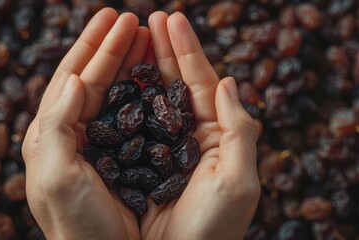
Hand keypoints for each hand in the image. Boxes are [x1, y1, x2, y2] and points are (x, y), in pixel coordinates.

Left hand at [22, 8, 150, 238]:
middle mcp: (73, 135)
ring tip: (145, 37)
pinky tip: (151, 77)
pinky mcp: (120, 156)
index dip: (94, 46)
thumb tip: (69, 79)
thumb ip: (56, 125)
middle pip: (93, 78)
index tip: (115, 17)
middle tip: (133, 19)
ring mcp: (98, 144)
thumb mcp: (56, 177)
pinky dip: (139, 91)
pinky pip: (129, 115)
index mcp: (53, 135)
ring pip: (112, 93)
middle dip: (112, 47)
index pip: (74, 78)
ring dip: (127, 63)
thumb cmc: (77, 226)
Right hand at [140, 12, 259, 239]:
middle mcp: (189, 137)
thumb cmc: (212, 230)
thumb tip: (230, 82)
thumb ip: (239, 131)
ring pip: (152, 98)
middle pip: (176, 84)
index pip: (202, 84)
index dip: (187, 50)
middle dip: (165, 49)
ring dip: (144, 65)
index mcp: (215, 137)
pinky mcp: (138, 160)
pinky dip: (126, 97)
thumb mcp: (237, 183)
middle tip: (152, 17)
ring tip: (135, 34)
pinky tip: (119, 75)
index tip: (173, 19)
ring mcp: (161, 147)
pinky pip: (132, 122)